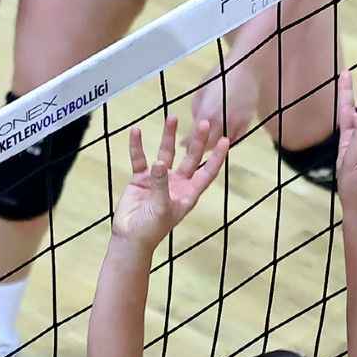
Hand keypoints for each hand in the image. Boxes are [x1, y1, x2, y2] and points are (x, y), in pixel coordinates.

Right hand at [114, 116, 229, 247]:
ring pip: (166, 153)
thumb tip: (159, 162)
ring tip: (172, 117)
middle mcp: (176, 183)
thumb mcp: (162, 207)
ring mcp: (158, 180)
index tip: (226, 140)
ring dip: (168, 136)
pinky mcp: (140, 179)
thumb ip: (161, 184)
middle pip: (190, 157)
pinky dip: (137, 146)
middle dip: (197, 140)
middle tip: (204, 122)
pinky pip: (140, 158)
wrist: (130, 238)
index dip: (216, 157)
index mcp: (188, 193)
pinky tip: (136, 131)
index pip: (207, 172)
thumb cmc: (151, 229)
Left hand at [189, 64, 262, 145]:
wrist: (246, 68)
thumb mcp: (202, 91)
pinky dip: (228, 142)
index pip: (193, 137)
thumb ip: (198, 109)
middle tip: (194, 147)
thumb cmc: (221, 75)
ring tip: (208, 143)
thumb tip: (197, 121)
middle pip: (207, 145)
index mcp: (206, 113)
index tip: (183, 143)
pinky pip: (236, 139)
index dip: (186, 142)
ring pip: (222, 144)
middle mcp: (221, 122)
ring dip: (214, 145)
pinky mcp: (246, 123)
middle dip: (199, 147)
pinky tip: (223, 139)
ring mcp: (235, 124)